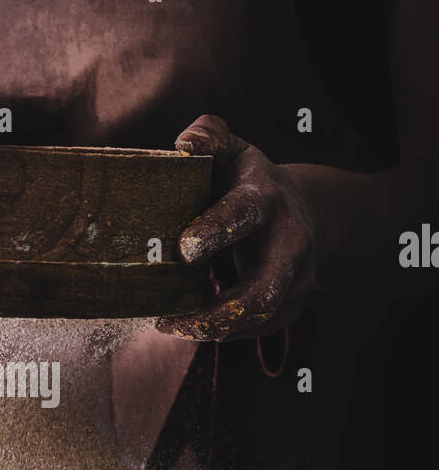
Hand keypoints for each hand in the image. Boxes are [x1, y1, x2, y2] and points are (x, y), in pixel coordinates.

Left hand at [156, 114, 318, 340]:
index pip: (245, 215)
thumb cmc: (246, 180)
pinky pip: (254, 330)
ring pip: (259, 319)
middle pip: (262, 291)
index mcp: (267, 198)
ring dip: (211, 329)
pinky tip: (189, 325)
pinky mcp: (290, 307)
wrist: (302, 210)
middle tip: (166, 320)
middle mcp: (290, 241)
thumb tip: (185, 146)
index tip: (182, 249)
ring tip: (169, 325)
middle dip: (215, 313)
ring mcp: (296, 279)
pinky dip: (220, 332)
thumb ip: (208, 137)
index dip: (215, 231)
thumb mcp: (232, 150)